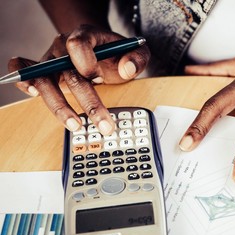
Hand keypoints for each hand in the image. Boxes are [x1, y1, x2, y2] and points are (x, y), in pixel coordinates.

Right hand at [8, 25, 149, 134]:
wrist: (98, 48)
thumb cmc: (114, 53)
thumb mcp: (134, 52)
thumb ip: (137, 58)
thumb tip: (127, 70)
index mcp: (86, 36)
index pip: (77, 44)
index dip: (85, 62)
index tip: (98, 77)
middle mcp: (64, 47)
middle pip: (68, 73)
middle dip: (88, 102)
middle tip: (104, 125)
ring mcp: (51, 60)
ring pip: (45, 80)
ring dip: (60, 107)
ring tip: (76, 126)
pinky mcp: (43, 72)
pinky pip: (24, 72)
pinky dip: (25, 83)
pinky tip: (33, 95)